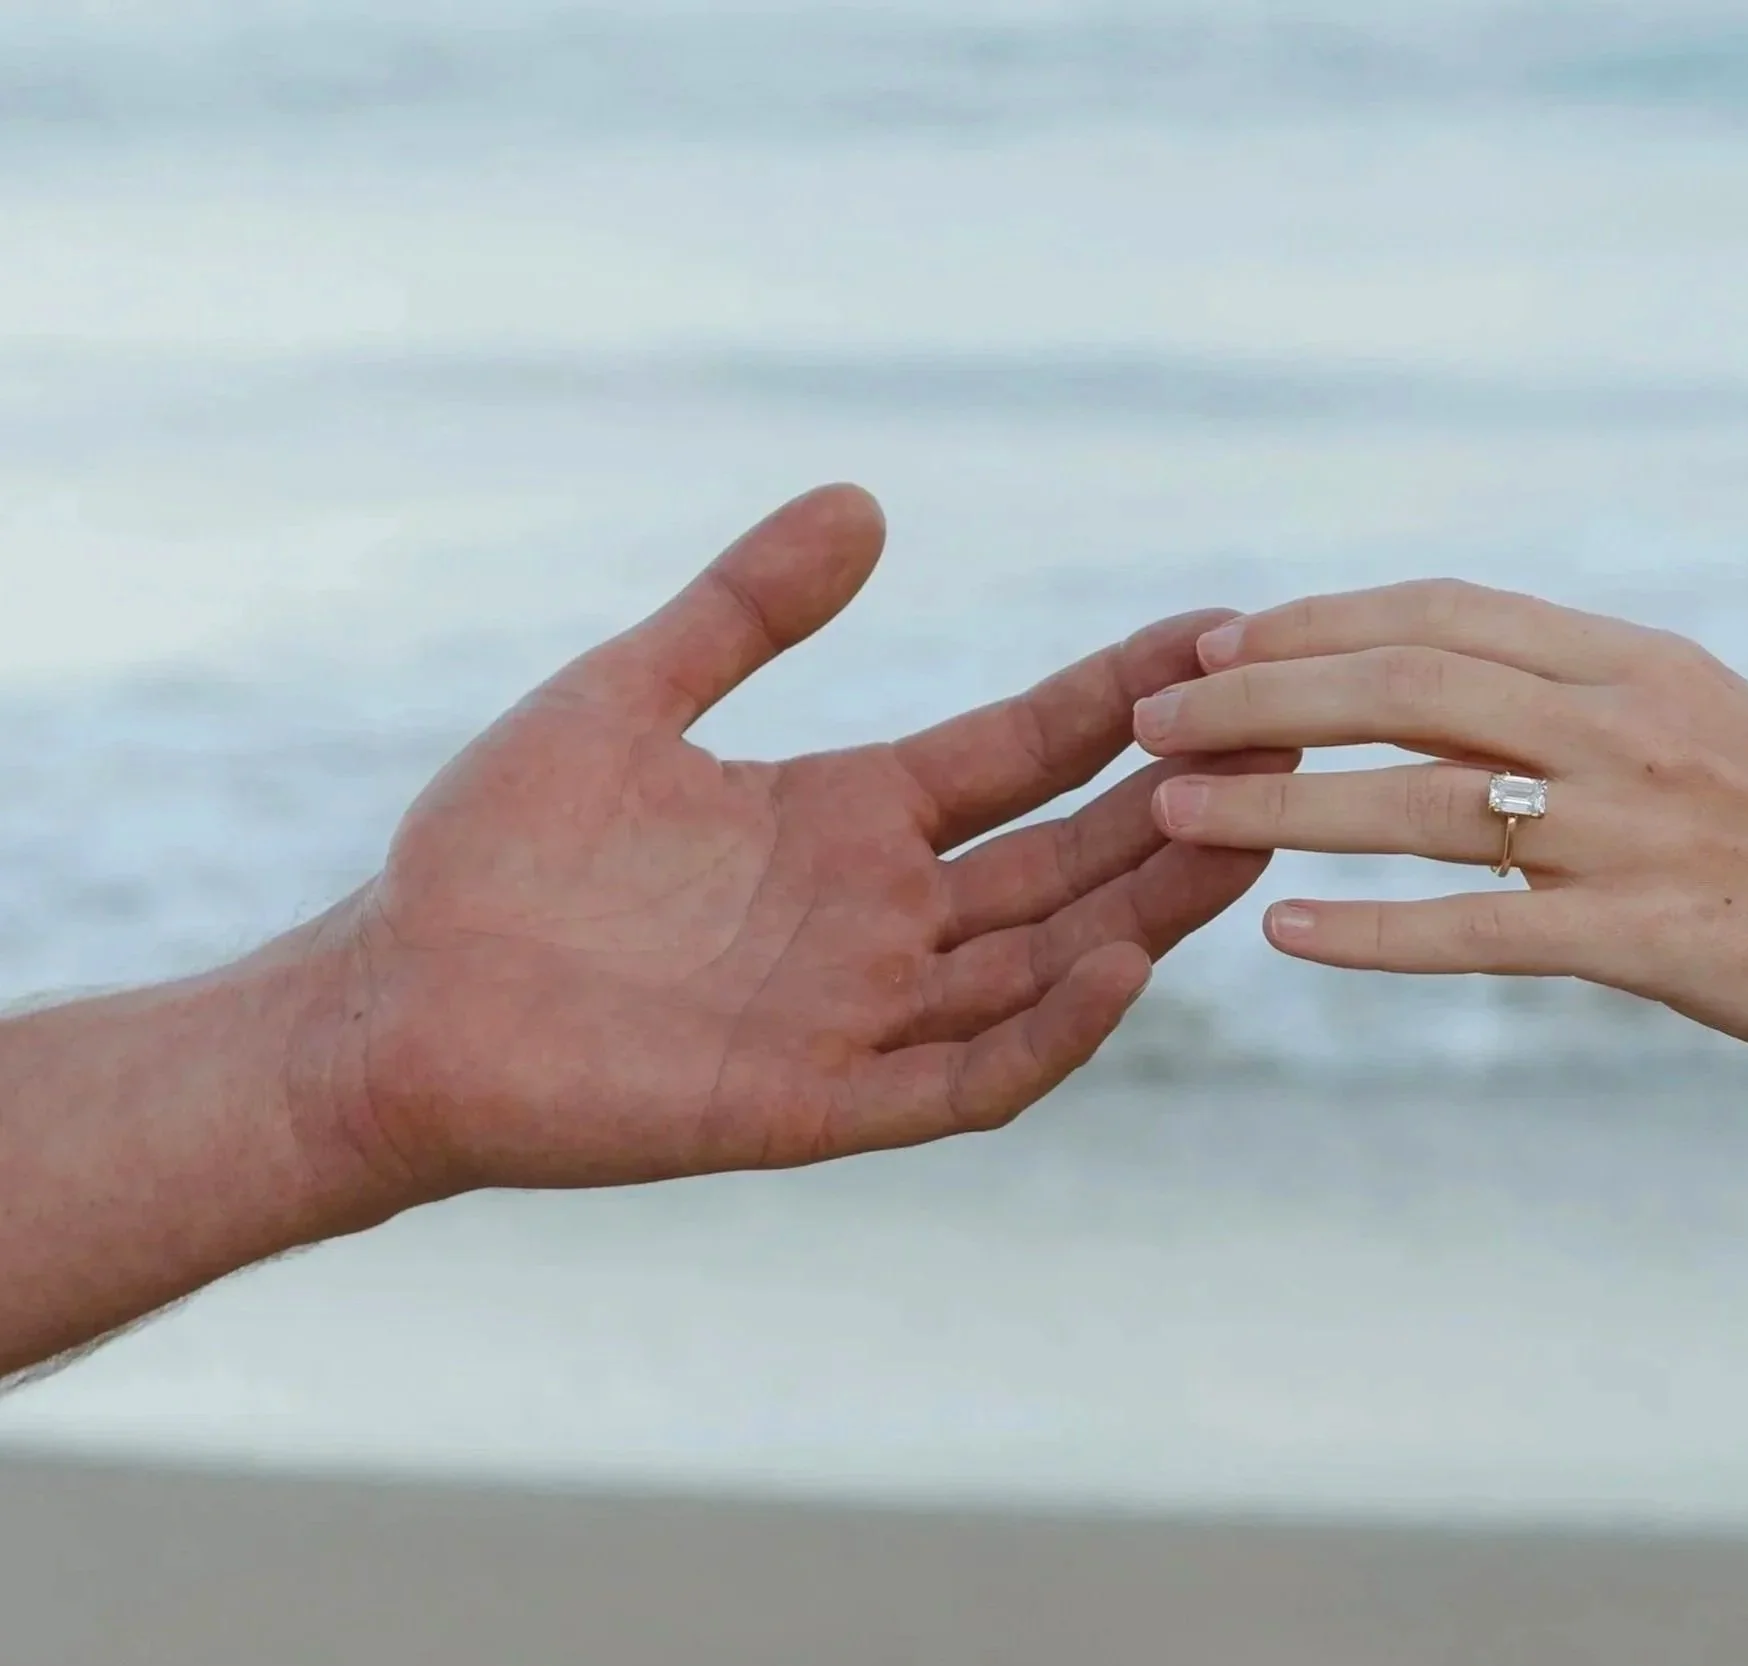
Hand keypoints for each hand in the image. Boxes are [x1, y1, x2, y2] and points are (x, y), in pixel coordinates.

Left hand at [297, 486, 1287, 1213]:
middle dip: (1173, 801)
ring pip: (1045, 962)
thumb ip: (745, 608)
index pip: (1020, 752)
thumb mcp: (626, 694)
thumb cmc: (497, 851)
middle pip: (1066, 857)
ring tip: (1244, 833)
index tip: (1212, 628)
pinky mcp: (817, 1102)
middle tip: (1286, 731)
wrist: (394, 998)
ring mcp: (858, 1012)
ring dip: (1148, 906)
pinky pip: (965, 1075)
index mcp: (848, 818)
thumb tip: (867, 500)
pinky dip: (1049, 1030)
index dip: (1113, 696)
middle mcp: (878, 916)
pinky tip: (1119, 962)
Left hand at [1131, 578, 1747, 1097]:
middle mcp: (1628, 725)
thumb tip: (1447, 689)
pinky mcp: (1655, 935)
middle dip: (1263, 696)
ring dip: (1283, 803)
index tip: (1220, 642)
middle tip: (1152, 718)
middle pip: (1407, 686)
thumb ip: (1581, 699)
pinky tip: (1285, 933)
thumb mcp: (1707, 723)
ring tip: (1171, 811)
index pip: (1444, 614)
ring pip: (1423, 800)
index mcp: (1636, 662)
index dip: (1317, 622)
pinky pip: (1483, 930)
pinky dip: (1375, 931)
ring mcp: (1639, 828)